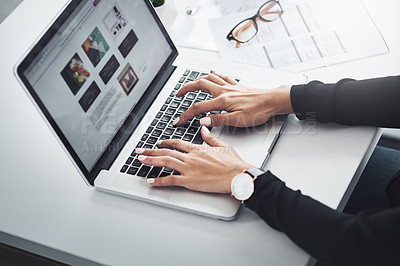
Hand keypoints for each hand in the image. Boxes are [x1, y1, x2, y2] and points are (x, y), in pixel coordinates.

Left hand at [135, 127, 254, 193]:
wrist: (237, 175)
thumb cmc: (233, 164)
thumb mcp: (223, 145)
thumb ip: (210, 138)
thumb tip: (204, 129)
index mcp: (198, 149)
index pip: (178, 144)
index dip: (167, 143)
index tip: (159, 142)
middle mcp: (190, 157)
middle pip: (166, 152)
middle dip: (151, 151)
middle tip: (140, 150)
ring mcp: (189, 169)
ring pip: (165, 162)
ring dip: (151, 160)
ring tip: (140, 160)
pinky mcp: (190, 181)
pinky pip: (170, 180)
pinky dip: (159, 180)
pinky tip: (151, 181)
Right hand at [173, 70, 292, 127]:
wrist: (273, 101)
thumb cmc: (259, 111)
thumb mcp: (238, 121)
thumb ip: (218, 120)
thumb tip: (203, 121)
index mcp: (222, 101)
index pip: (198, 108)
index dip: (186, 115)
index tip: (178, 120)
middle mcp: (224, 91)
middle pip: (199, 85)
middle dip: (185, 88)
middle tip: (177, 94)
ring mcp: (230, 86)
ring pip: (209, 77)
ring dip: (196, 79)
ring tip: (189, 84)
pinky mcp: (237, 85)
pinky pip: (222, 75)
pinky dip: (214, 73)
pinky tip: (211, 71)